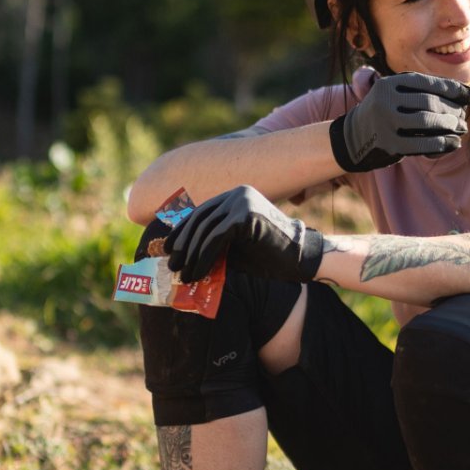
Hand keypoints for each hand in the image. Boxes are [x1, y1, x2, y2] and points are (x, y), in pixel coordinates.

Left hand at [165, 186, 325, 282]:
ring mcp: (241, 202)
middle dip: (183, 245)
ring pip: (205, 230)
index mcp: (235, 197)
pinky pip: (215, 238)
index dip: (182, 232)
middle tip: (172, 266)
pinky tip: (197, 272)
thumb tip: (183, 255)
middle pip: (199, 220)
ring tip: (183, 275)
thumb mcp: (234, 247)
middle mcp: (237, 194)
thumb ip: (213, 244)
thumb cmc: (269, 256)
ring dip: (190, 256)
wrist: (300, 259)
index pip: (201, 213)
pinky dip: (203, 257)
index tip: (169, 250)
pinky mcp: (245, 215)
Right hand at [329, 71, 469, 171]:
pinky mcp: (389, 144)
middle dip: (451, 109)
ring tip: (460, 128)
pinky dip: (441, 143)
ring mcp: (385, 122)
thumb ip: (421, 91)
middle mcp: (385, 100)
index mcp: (389, 84)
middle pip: (429, 101)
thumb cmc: (384, 114)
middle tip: (463, 117)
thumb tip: (464, 92)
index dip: (452, 89)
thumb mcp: (395, 95)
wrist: (353, 138)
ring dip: (449, 125)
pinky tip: (453, 143)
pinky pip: (422, 143)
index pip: (427, 83)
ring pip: (427, 120)